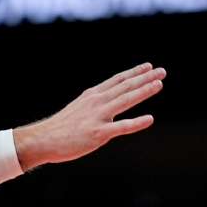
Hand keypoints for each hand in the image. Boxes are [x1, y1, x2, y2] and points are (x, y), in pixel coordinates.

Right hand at [13, 62, 164, 170]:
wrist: (44, 139)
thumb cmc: (61, 127)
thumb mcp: (79, 108)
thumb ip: (94, 105)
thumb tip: (107, 102)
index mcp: (92, 95)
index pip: (118, 80)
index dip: (135, 72)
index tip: (149, 66)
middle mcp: (96, 102)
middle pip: (125, 86)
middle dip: (145, 78)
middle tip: (162, 71)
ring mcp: (98, 116)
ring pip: (125, 100)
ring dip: (144, 91)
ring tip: (159, 84)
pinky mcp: (98, 133)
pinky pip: (121, 127)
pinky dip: (137, 122)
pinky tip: (150, 118)